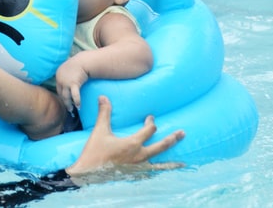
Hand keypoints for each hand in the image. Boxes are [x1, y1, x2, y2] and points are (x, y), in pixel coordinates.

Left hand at [55, 59, 88, 112]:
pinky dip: (77, 101)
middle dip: (64, 101)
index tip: (65, 100)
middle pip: (61, 93)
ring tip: (71, 109)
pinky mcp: (74, 84)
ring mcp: (66, 82)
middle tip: (68, 108)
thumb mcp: (69, 68)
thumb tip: (68, 80)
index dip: (61, 95)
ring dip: (69, 104)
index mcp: (58, 75)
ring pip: (66, 96)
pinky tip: (79, 106)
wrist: (84, 61)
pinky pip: (75, 95)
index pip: (59, 88)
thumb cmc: (79, 64)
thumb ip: (66, 74)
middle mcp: (60, 79)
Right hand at [66, 95, 184, 180]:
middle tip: (182, 133)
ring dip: (172, 162)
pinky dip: (159, 174)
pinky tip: (162, 175)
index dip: (151, 123)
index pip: (149, 130)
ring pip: (160, 164)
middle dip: (172, 138)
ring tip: (183, 162)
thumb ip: (104, 113)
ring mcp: (139, 168)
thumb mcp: (99, 131)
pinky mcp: (135, 176)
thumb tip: (103, 97)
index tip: (150, 118)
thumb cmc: (94, 152)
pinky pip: (151, 175)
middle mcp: (140, 156)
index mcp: (133, 143)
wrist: (88, 173)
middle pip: (162, 146)